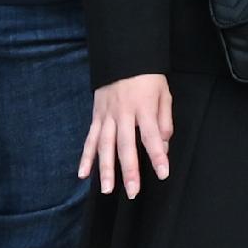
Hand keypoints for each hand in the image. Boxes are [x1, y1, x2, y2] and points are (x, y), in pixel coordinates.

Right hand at [79, 74, 171, 194]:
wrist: (123, 57)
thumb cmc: (147, 77)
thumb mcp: (163, 94)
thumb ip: (164, 120)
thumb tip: (163, 146)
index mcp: (143, 108)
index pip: (152, 136)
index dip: (157, 156)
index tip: (163, 173)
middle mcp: (123, 114)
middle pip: (125, 145)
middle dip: (129, 170)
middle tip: (132, 191)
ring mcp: (107, 116)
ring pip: (105, 145)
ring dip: (105, 169)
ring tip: (107, 189)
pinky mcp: (96, 117)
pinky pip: (90, 139)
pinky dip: (85, 157)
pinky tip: (83, 174)